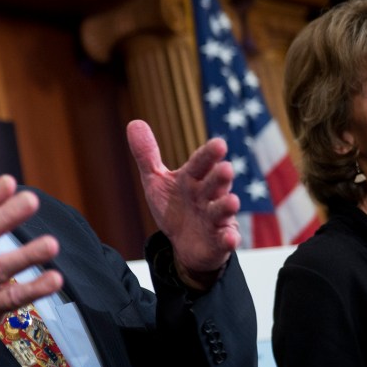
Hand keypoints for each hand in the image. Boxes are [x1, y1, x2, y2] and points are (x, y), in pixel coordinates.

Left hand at [127, 120, 239, 288]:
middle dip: (220, 177)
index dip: (209, 155)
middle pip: (214, 184)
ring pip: (222, 210)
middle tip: (225, 169)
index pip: (201, 163)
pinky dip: (229, 239)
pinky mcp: (219, 240)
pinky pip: (225, 239)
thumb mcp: (157, 182)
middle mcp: (208, 195)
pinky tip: (230, 238)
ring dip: (226, 206)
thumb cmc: (175, 206)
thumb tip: (134, 122)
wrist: (186, 243)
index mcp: (193, 178)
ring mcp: (215, 218)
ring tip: (232, 201)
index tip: (218, 144)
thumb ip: (147, 156)